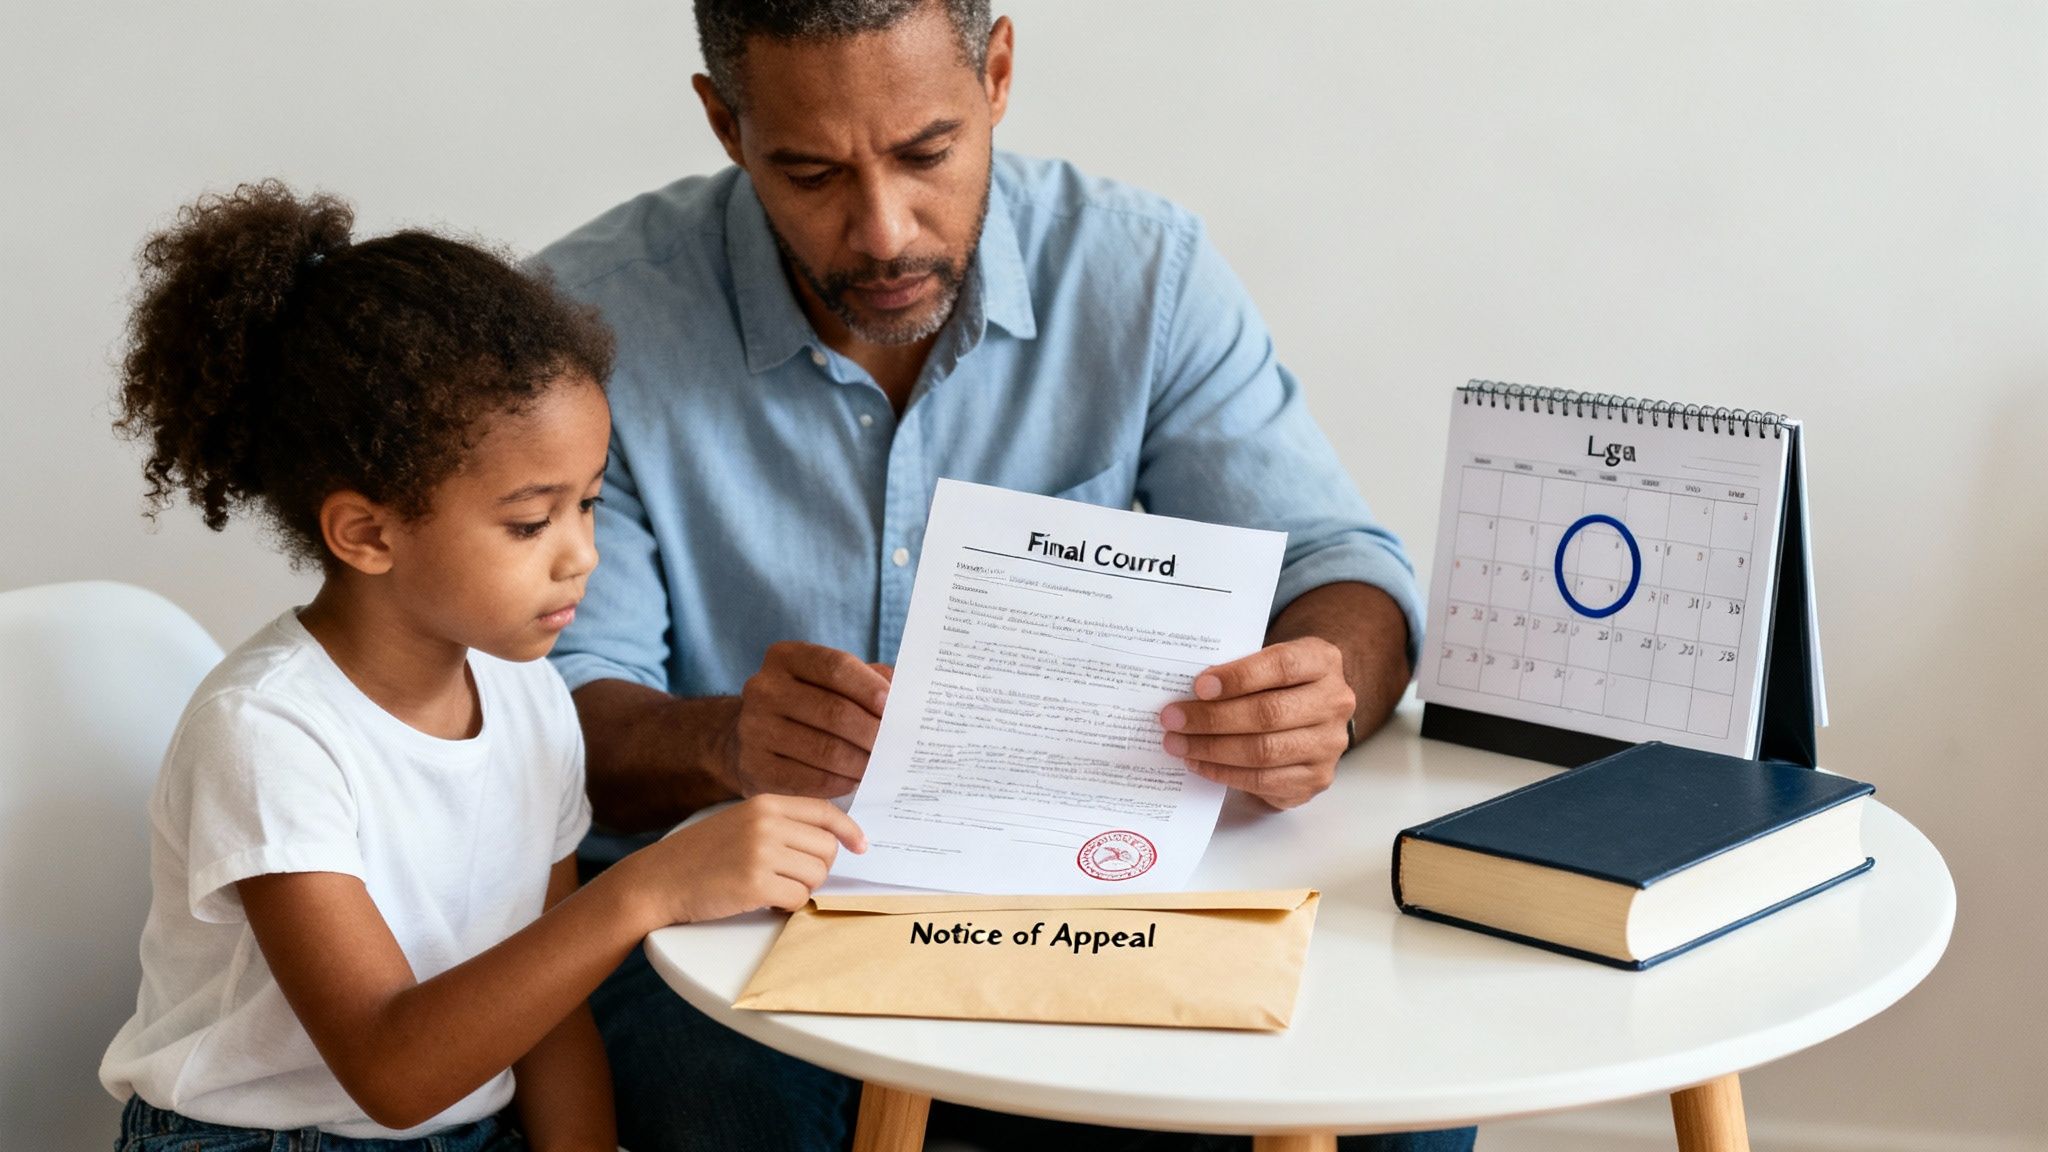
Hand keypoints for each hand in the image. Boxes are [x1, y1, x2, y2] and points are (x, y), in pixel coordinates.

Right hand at [626, 795, 866, 925]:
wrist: (658, 879)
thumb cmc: (700, 855)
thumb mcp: (740, 822)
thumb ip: (779, 824)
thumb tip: (827, 840)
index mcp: (765, 803)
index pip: (824, 812)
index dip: (849, 830)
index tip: (861, 846)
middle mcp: (766, 823)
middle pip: (826, 849)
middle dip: (817, 869)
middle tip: (791, 877)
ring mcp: (761, 853)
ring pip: (816, 875)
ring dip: (801, 888)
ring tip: (772, 887)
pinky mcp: (755, 884)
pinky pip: (798, 898)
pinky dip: (786, 905)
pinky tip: (763, 899)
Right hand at [727, 641, 892, 797]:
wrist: (752, 737)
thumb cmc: (806, 705)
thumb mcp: (829, 682)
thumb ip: (867, 680)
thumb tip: (910, 693)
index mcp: (785, 657)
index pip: (835, 666)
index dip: (869, 687)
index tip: (894, 706)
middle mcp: (763, 688)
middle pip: (833, 711)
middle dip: (872, 732)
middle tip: (898, 746)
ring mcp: (753, 728)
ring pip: (824, 749)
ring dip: (861, 762)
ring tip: (882, 767)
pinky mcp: (754, 766)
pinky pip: (808, 779)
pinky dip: (838, 783)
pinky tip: (854, 781)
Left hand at [1158, 636, 1355, 809]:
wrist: (1312, 709)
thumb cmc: (1278, 680)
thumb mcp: (1267, 660)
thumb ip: (1238, 668)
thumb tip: (1187, 691)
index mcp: (1323, 661)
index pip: (1282, 666)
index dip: (1239, 677)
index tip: (1199, 686)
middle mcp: (1335, 702)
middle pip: (1269, 714)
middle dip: (1212, 718)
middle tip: (1172, 718)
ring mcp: (1329, 745)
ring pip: (1264, 751)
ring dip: (1212, 749)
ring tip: (1178, 743)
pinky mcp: (1316, 778)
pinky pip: (1264, 780)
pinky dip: (1224, 773)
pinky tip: (1199, 763)